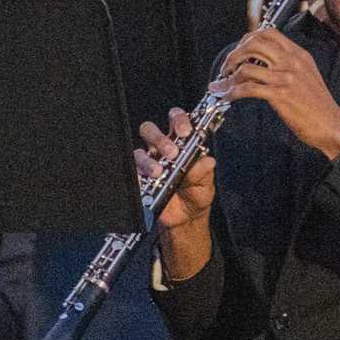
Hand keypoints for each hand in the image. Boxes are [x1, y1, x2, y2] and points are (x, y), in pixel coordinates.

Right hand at [137, 109, 214, 231]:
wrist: (186, 219)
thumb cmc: (196, 194)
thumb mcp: (205, 184)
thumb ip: (204, 171)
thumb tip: (207, 160)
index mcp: (181, 143)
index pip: (176, 121)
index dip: (179, 120)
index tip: (185, 131)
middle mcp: (161, 150)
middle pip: (150, 131)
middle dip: (159, 139)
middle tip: (172, 153)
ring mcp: (148, 164)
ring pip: (139, 152)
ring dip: (148, 161)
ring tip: (159, 172)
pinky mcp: (139, 180)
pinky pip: (132, 173)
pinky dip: (139, 176)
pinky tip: (147, 182)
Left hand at [217, 30, 339, 158]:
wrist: (332, 124)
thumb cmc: (319, 105)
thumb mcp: (307, 75)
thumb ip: (289, 65)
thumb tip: (263, 64)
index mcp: (299, 55)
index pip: (269, 33)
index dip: (248, 39)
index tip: (239, 51)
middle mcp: (292, 62)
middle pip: (254, 44)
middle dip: (234, 54)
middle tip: (227, 68)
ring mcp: (286, 77)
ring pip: (246, 67)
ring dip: (228, 77)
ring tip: (223, 85)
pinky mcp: (280, 95)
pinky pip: (248, 89)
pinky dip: (232, 92)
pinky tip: (228, 97)